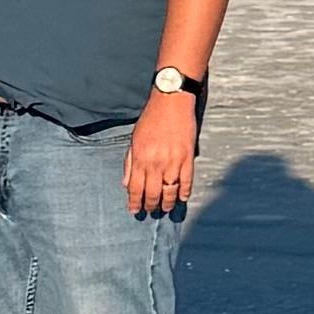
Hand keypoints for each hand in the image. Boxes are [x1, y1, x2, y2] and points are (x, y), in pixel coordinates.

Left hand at [124, 87, 200, 216]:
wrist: (171, 101)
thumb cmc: (151, 119)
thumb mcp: (134, 140)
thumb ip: (129, 163)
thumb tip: (126, 184)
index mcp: (140, 158)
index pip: (135, 188)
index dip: (134, 202)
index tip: (134, 211)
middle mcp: (155, 163)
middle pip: (152, 193)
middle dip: (150, 206)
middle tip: (151, 211)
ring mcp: (172, 161)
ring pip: (169, 191)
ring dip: (167, 203)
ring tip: (166, 208)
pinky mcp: (187, 157)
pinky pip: (186, 181)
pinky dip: (184, 192)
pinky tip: (182, 198)